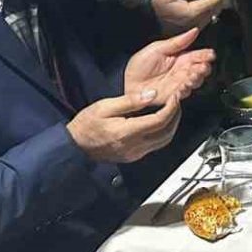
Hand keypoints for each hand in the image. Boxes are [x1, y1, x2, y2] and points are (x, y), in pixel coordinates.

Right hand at [67, 92, 182, 164]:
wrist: (74, 146)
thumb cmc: (86, 124)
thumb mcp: (105, 106)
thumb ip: (131, 101)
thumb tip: (153, 94)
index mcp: (127, 132)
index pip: (160, 121)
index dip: (172, 107)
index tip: (175, 96)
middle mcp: (134, 146)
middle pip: (167, 133)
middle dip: (176, 116)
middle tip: (177, 101)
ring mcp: (134, 154)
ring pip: (163, 141)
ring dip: (172, 125)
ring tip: (171, 110)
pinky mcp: (133, 157)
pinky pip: (154, 145)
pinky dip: (162, 133)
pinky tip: (159, 121)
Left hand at [124, 27, 216, 103]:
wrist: (126, 82)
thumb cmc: (139, 65)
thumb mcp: (158, 48)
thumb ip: (178, 42)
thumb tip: (194, 30)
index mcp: (181, 58)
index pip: (200, 55)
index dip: (207, 55)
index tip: (210, 55)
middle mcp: (183, 71)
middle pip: (202, 70)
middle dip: (204, 69)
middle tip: (201, 67)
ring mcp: (179, 84)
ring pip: (196, 82)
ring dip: (197, 79)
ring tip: (192, 76)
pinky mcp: (173, 96)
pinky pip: (185, 94)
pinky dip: (186, 90)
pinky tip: (183, 86)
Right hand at [149, 0, 224, 35]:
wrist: (148, 25)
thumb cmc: (155, 10)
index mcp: (193, 12)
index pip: (214, 0)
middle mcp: (197, 21)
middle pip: (216, 7)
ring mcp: (195, 25)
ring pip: (212, 12)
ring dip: (213, 1)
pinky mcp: (191, 28)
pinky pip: (206, 17)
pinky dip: (208, 7)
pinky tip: (203, 1)